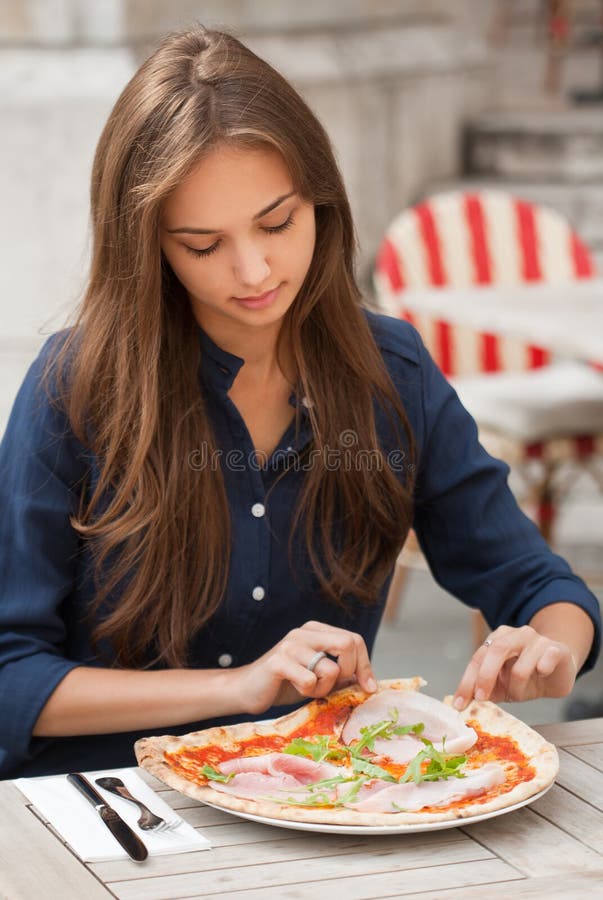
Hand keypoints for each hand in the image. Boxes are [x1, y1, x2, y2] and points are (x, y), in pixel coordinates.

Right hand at [235, 621, 376, 715]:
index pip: (353, 639)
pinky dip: (308, 691)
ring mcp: (290, 644)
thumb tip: (369, 682)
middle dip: (350, 671)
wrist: (247, 690)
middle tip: (335, 686)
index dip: (365, 664)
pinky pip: (310, 679)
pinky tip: (294, 689)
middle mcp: (304, 632)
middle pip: (347, 643)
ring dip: (324, 688)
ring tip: (308, 690)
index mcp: (316, 631)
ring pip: (330, 668)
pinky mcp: (278, 661)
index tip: (368, 687)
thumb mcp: (319, 676)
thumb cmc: (285, 683)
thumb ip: (341, 674)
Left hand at [453, 624, 577, 709]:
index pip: (478, 658)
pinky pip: (547, 658)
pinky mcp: (556, 649)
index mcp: (498, 639)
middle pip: (496, 650)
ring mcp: (537, 640)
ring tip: (519, 696)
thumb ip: (487, 689)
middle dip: (485, 677)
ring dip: (516, 689)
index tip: (460, 704)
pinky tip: (542, 673)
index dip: (467, 681)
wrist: (560, 668)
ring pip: (520, 667)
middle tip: (481, 699)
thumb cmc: (529, 675)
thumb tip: (467, 704)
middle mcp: (515, 634)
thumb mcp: (504, 684)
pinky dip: (542, 669)